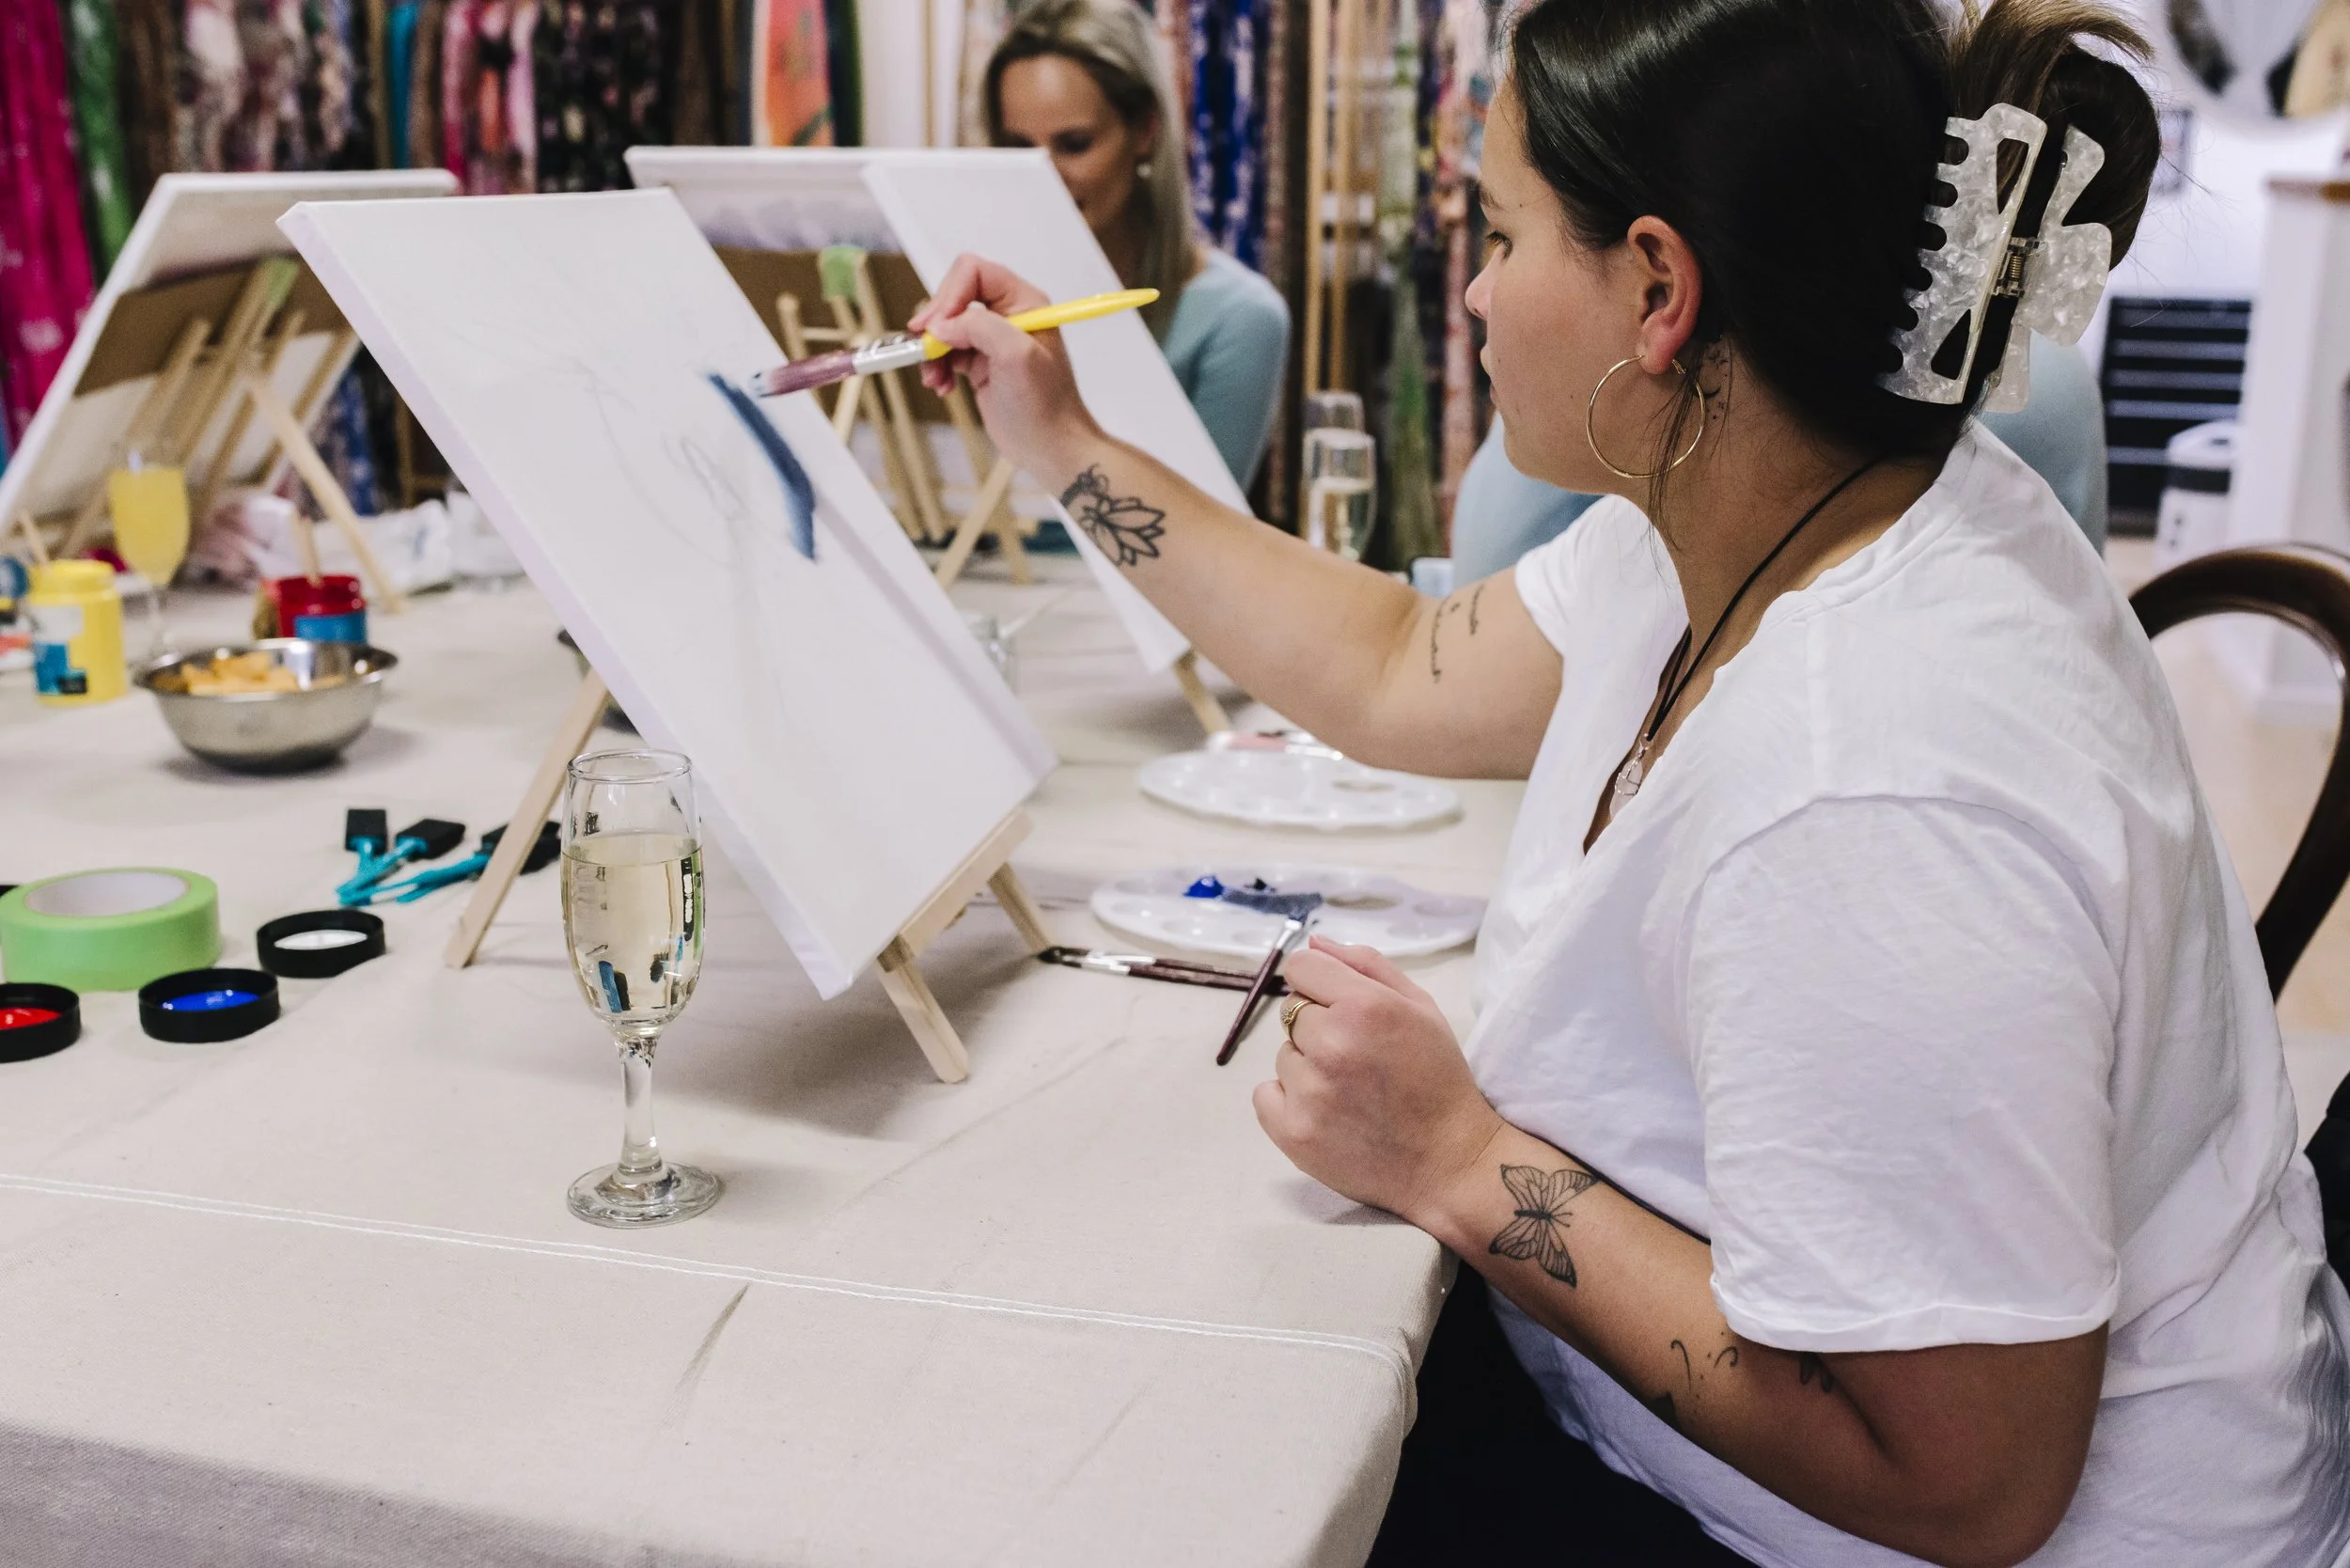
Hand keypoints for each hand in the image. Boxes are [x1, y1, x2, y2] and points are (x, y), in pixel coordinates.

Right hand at [910, 253, 1104, 489]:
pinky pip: (945, 351)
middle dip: (936, 324)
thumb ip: (979, 327)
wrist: (1050, 449)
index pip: (973, 272)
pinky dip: (936, 366)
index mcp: (1023, 302)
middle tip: (926, 350)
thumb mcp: (1017, 357)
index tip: (935, 326)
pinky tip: (941, 386)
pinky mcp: (979, 362)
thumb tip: (940, 324)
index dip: (949, 294)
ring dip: (932, 349)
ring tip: (934, 378)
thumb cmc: (1045, 406)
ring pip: (944, 326)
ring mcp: (991, 339)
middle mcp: (1007, 315)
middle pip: (953, 296)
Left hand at [1253, 936, 1505, 1225]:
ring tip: (1350, 1090)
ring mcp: (1309, 1092)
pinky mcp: (1293, 1132)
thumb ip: (1365, 966)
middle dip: (1319, 1027)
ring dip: (1308, 1066)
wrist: (1449, 1162)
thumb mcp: (1420, 1007)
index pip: (1301, 967)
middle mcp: (1331, 1044)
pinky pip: (1265, 1094)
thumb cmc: (1438, 1078)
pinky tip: (1326, 1111)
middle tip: (1358, 1057)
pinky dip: (1288, 1100)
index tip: (1338, 1005)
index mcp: (1364, 1006)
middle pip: (1292, 1012)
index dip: (1320, 984)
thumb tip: (1314, 943)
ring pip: (1284, 1055)